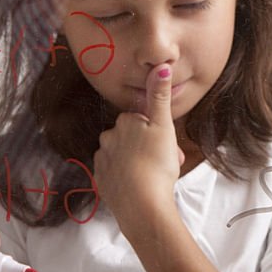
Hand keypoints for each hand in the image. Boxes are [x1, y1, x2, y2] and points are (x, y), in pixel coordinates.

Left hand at [94, 63, 185, 239]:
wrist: (142, 205)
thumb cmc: (157, 164)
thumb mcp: (164, 126)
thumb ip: (160, 96)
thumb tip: (161, 65)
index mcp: (124, 123)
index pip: (143, 119)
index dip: (159, 132)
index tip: (169, 144)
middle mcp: (108, 138)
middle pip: (133, 138)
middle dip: (150, 148)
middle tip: (168, 163)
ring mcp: (102, 161)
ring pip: (125, 156)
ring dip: (140, 163)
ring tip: (157, 177)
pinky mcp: (101, 182)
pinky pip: (116, 174)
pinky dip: (128, 178)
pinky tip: (142, 186)